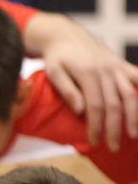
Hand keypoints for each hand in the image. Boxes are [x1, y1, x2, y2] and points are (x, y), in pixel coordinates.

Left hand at [25, 13, 137, 149]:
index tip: (93, 142)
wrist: (66, 36)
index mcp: (88, 73)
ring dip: (134, 116)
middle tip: (113, 147)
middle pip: (114, 104)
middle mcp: (105, 71)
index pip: (95, 106)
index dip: (96, 125)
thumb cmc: (57, 57)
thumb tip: (80, 111)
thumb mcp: (53, 72)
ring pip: (130, 94)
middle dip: (115, 128)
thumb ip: (67, 90)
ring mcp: (116, 68)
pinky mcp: (122, 65)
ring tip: (134, 135)